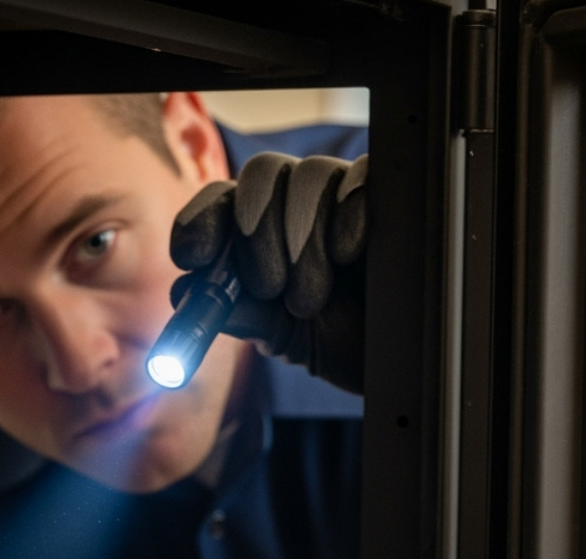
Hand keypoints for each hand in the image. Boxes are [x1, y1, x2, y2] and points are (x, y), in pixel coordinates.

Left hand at [170, 153, 367, 393]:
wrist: (401, 357)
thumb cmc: (342, 342)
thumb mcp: (284, 337)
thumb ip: (239, 312)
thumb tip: (184, 291)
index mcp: (258, 234)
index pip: (218, 203)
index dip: (200, 221)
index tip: (193, 256)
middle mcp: (295, 205)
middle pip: (260, 176)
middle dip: (258, 233)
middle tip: (269, 288)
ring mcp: (341, 195)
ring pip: (308, 175)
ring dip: (303, 239)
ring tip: (312, 297)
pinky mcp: (384, 193)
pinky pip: (360, 176)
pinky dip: (349, 213)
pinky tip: (349, 253)